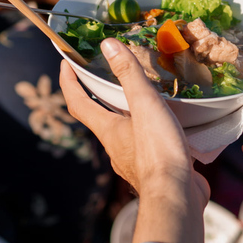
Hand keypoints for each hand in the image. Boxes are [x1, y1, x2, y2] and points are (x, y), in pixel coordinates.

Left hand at [60, 37, 208, 242]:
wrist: (176, 197)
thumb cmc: (158, 151)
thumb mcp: (144, 105)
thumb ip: (128, 75)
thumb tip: (107, 45)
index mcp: (107, 128)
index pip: (78, 102)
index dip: (68, 81)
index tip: (66, 62)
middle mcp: (115, 144)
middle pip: (99, 116)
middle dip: (98, 95)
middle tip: (105, 74)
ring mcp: (133, 159)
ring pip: (124, 130)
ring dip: (127, 113)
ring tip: (141, 95)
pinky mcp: (153, 168)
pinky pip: (147, 144)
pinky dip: (150, 129)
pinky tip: (167, 124)